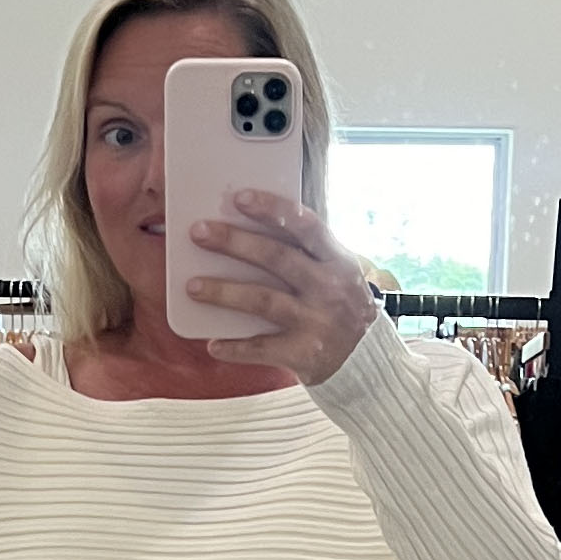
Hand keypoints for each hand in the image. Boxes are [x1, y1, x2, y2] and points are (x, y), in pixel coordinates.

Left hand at [186, 193, 377, 381]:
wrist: (367, 362)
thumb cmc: (341, 307)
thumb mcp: (336, 272)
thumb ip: (305, 253)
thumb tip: (248, 228)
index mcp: (337, 260)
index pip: (305, 225)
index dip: (272, 209)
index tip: (239, 198)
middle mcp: (329, 288)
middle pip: (275, 258)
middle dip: (234, 242)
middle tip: (198, 232)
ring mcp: (317, 321)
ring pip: (263, 300)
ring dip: (224, 292)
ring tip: (193, 286)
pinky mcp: (305, 353)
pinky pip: (262, 348)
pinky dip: (235, 348)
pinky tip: (212, 344)